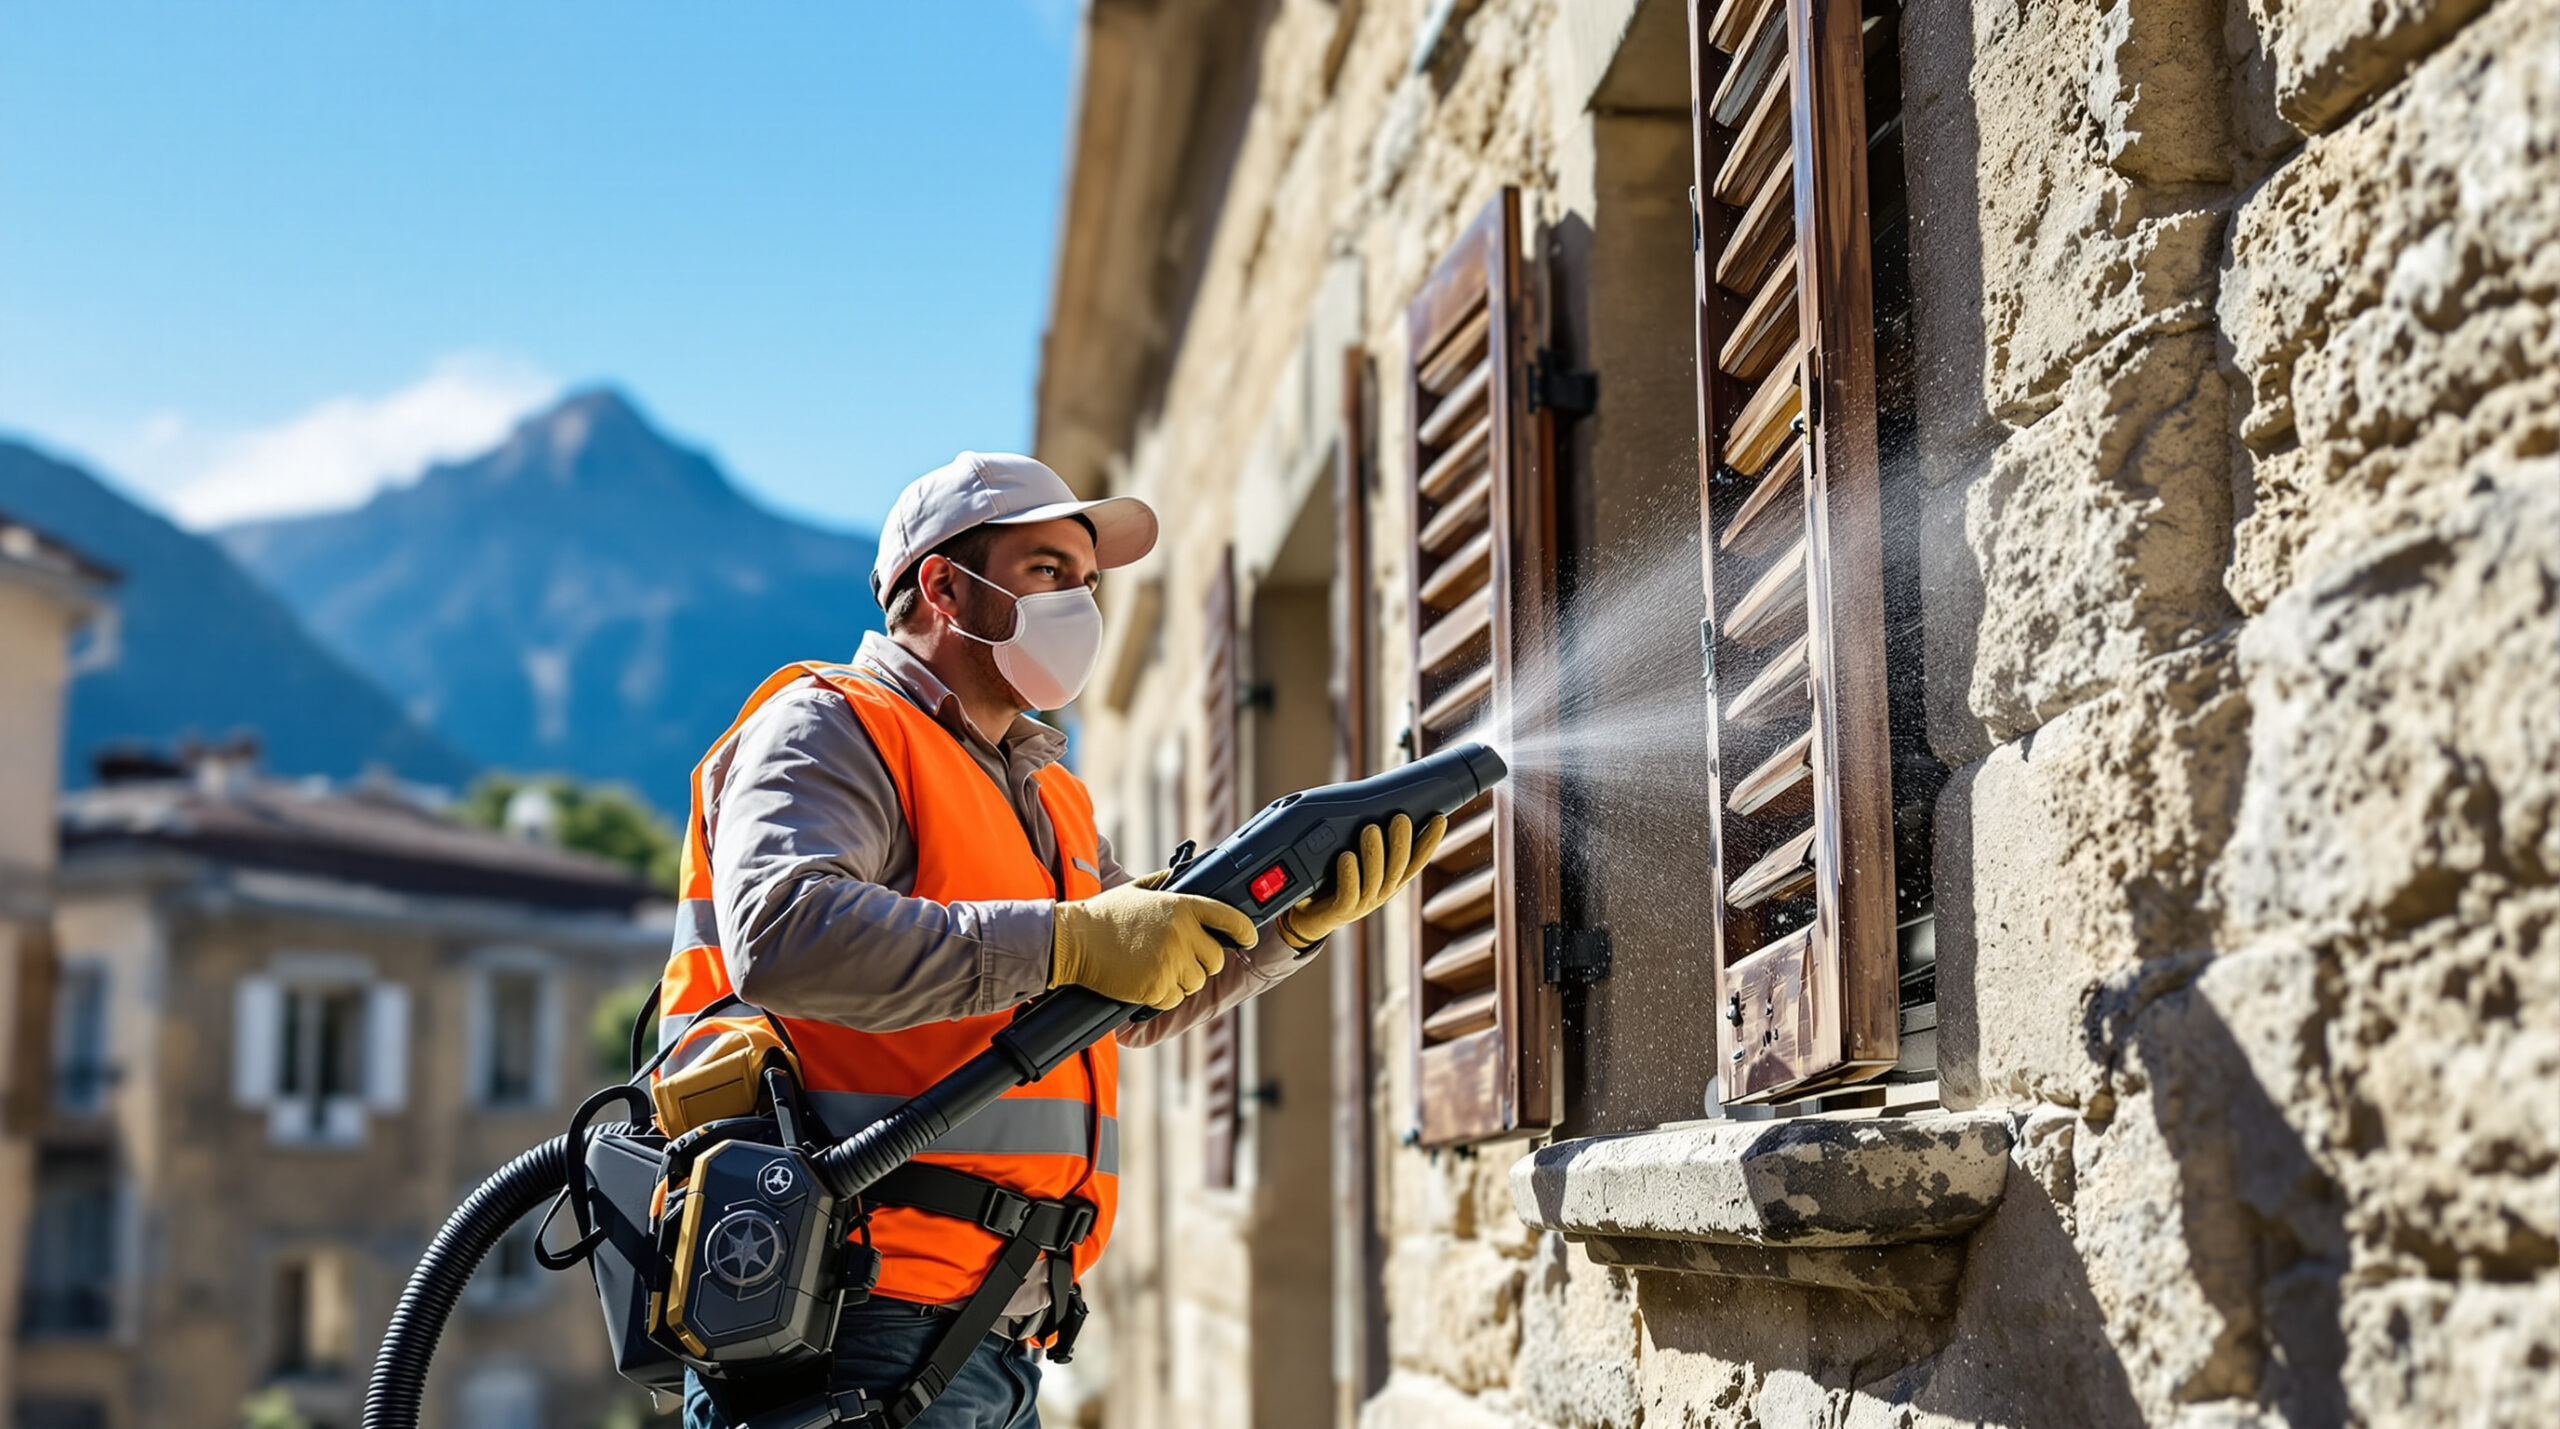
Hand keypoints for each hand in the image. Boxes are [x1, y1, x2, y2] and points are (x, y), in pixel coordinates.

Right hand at [1051, 881, 1259, 1008]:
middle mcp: (1182, 934)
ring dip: (1181, 979)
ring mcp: (1171, 962)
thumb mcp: (1140, 889)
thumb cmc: (1105, 914)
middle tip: (1180, 957)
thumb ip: (1168, 884)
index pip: (1229, 919)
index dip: (1244, 931)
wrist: (1074, 940)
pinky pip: (1174, 999)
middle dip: (1202, 961)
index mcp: (1182, 906)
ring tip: (1155, 966)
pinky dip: (1162, 995)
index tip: (1248, 938)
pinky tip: (1144, 980)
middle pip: (1215, 959)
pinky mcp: (1157, 987)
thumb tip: (1189, 876)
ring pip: (1196, 982)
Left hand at [1278, 813, 1446, 950]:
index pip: (1417, 860)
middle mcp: (1382, 891)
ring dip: (1374, 853)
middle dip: (1401, 842)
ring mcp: (1363, 903)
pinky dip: (1349, 874)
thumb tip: (1375, 796)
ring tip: (1370, 828)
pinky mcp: (1341, 911)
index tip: (1439, 819)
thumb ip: (1368, 836)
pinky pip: (1348, 894)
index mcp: (1391, 878)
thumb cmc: (1334, 878)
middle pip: (1398, 868)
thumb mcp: (1355, 856)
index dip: (1429, 842)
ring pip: (1375, 879)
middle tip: (1400, 817)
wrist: (1308, 915)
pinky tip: (1346, 856)